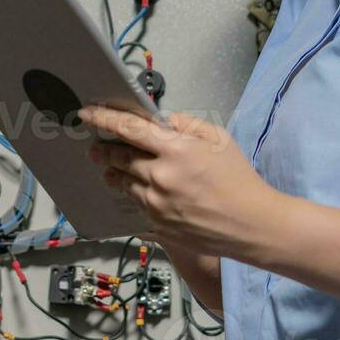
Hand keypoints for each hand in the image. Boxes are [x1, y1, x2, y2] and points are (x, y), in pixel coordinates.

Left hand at [77, 104, 285, 260]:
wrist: (252, 224)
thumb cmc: (238, 178)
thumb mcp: (218, 138)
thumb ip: (185, 124)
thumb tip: (159, 120)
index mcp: (176, 150)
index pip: (129, 129)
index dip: (104, 119)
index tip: (87, 114)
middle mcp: (160, 177)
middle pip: (119, 158)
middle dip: (103, 149)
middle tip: (95, 145)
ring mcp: (156, 204)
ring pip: (123, 183)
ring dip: (114, 173)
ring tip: (112, 168)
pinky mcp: (158, 225)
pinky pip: (136, 205)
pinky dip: (133, 194)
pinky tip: (138, 191)